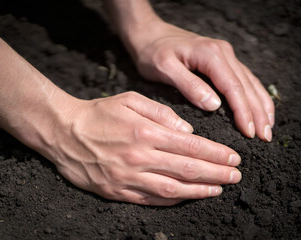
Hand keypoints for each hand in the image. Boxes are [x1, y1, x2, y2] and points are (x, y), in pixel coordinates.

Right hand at [44, 92, 241, 205]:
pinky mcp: (118, 191)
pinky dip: (175, 200)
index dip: (215, 153)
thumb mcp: (130, 100)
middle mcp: (140, 157)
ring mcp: (129, 177)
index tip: (233, 157)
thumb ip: (161, 113)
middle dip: (217, 172)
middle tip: (237, 174)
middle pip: (187, 168)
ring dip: (200, 190)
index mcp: (145, 132)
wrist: (64, 133)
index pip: (190, 146)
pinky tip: (191, 197)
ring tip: (220, 188)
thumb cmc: (99, 113)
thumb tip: (188, 130)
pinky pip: (152, 200)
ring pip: (173, 189)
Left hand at [133, 22, 274, 141]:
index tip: (249, 133)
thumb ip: (189, 85)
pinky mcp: (222, 60)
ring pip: (250, 82)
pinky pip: (244, 79)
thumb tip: (214, 105)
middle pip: (246, 86)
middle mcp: (223, 52)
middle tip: (265, 137)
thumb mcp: (164, 68)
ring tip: (268, 128)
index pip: (233, 87)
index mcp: (211, 54)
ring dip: (261, 106)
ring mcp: (225, 55)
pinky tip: (260, 107)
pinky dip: (255, 95)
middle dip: (257, 113)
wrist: (149, 33)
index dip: (243, 112)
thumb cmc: (152, 52)